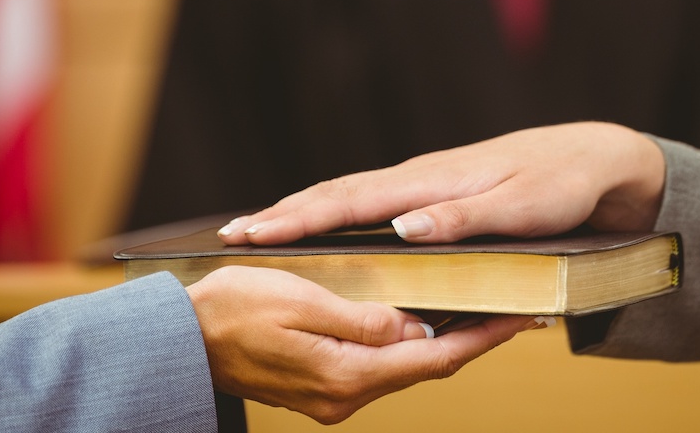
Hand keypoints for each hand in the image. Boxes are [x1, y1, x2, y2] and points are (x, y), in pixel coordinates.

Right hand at [186, 266, 538, 423]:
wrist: (179, 340)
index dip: (483, 338)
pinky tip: (416, 323)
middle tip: (510, 309)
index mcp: (347, 375)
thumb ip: (364, 319)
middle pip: (426, 366)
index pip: (435, 358)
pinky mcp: (320, 387)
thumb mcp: (301, 301)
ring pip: (403, 367)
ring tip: (475, 310)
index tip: (520, 318)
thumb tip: (417, 329)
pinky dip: (405, 345)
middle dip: (471, 339)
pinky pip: (377, 366)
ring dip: (440, 342)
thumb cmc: (232, 311)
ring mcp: (332, 397)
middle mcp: (345, 396)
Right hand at [218, 122, 664, 246]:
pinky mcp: (434, 192)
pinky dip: (336, 212)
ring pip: (350, 196)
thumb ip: (463, 219)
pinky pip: (371, 203)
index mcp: (432, 182)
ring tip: (259, 230)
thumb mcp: (521, 208)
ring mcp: (425, 183)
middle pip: (337, 194)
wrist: (593, 158)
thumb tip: (401, 229)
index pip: (351, 201)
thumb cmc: (560, 184)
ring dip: (303, 212)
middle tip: (231, 235)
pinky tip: (325, 226)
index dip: (298, 218)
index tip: (252, 232)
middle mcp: (420, 179)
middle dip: (283, 214)